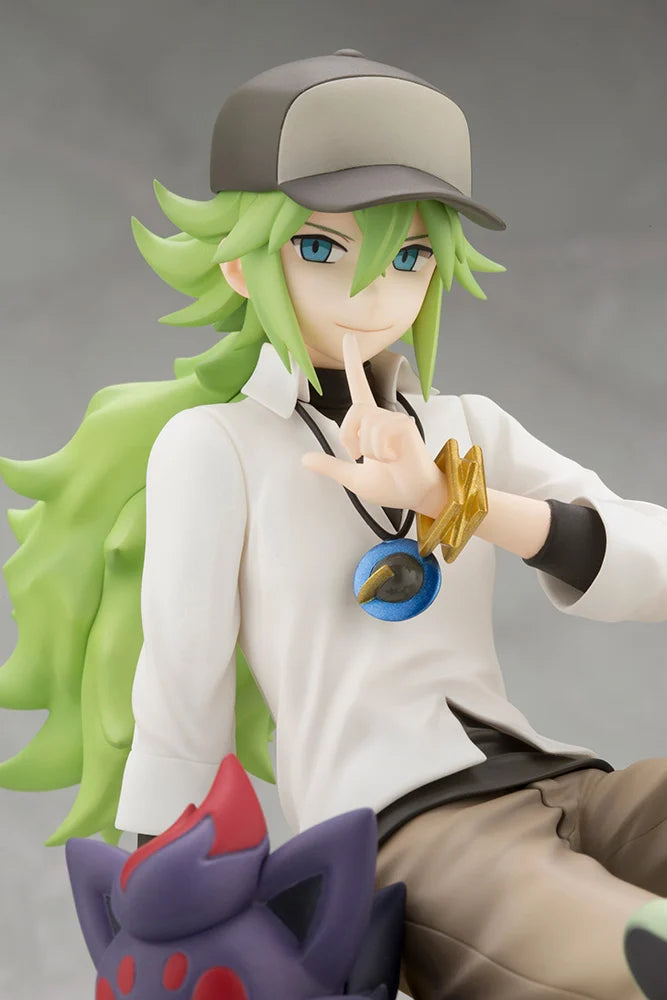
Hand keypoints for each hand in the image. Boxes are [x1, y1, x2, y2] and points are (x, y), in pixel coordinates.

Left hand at [301, 333, 447, 514]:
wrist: (416, 497)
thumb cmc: (391, 486)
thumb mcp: (353, 478)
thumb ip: (330, 467)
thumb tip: (304, 460)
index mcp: (370, 425)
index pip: (359, 388)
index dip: (352, 363)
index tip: (348, 338)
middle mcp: (383, 417)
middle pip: (354, 412)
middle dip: (350, 437)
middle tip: (360, 457)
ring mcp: (396, 420)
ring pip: (367, 426)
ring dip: (370, 450)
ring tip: (386, 460)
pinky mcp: (406, 427)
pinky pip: (380, 433)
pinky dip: (381, 452)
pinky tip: (395, 459)